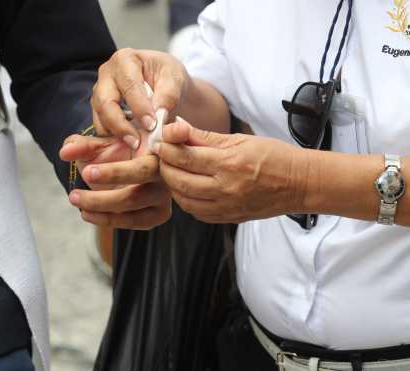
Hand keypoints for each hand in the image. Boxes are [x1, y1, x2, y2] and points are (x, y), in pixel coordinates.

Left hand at [60, 133, 171, 229]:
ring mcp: (164, 196)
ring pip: (132, 207)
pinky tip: (87, 213)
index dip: (114, 173)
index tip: (87, 173)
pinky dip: (107, 220)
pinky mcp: (158, 214)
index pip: (140, 167)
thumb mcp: (99, 145)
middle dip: (103, 195)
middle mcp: (166, 174)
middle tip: (75, 192)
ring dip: (100, 207)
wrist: (128, 165)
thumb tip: (65, 152)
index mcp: (157, 152)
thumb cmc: (117, 150)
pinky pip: (133, 222)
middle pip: (136, 192)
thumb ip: (82, 145)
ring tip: (75, 199)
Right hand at [91, 48, 189, 147]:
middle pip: (105, 103)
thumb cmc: (168, 77)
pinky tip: (128, 147)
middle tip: (137, 143)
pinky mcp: (100, 111)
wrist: (164, 84)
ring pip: (100, 118)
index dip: (139, 108)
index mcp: (125, 59)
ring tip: (134, 147)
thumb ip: (168, 94)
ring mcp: (100, 93)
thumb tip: (159, 114)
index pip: (129, 86)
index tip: (152, 126)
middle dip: (120, 125)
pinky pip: (101, 127)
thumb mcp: (175, 78)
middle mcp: (106, 75)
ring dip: (115, 135)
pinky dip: (113, 139)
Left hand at [154, 119, 308, 223]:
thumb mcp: (239, 139)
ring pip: (183, 199)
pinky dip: (185, 200)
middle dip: (164, 166)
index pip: (184, 157)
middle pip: (178, 180)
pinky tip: (187, 187)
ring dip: (172, 184)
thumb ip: (204, 136)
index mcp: (229, 163)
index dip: (166, 148)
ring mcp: (226, 207)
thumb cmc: (273, 156)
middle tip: (162, 155)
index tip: (160, 141)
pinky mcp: (227, 218)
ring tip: (173, 170)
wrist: (299, 184)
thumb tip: (176, 127)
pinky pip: (196, 212)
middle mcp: (225, 188)